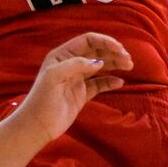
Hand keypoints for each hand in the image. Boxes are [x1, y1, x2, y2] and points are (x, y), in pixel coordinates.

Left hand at [14, 32, 132, 142]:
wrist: (37, 125)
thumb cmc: (42, 98)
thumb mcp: (54, 76)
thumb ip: (76, 64)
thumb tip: (99, 62)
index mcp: (63, 54)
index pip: (88, 41)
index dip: (104, 42)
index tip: (119, 49)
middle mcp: (71, 64)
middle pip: (97, 52)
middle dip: (113, 52)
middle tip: (128, 59)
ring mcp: (78, 78)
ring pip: (100, 66)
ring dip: (115, 64)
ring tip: (129, 66)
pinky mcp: (82, 93)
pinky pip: (100, 84)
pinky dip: (110, 81)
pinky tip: (120, 83)